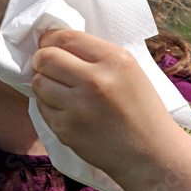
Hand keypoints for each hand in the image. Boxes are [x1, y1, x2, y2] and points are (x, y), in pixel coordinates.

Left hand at [31, 29, 175, 181]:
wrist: (152, 153)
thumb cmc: (140, 107)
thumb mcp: (128, 68)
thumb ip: (94, 53)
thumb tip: (56, 43)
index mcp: (113, 59)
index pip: (66, 37)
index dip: (49, 38)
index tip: (47, 43)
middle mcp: (94, 80)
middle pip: (46, 58)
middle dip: (41, 59)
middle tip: (46, 64)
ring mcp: (78, 107)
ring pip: (39, 82)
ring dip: (43, 82)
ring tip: (57, 87)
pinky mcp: (67, 130)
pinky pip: (42, 107)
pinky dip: (48, 105)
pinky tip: (65, 108)